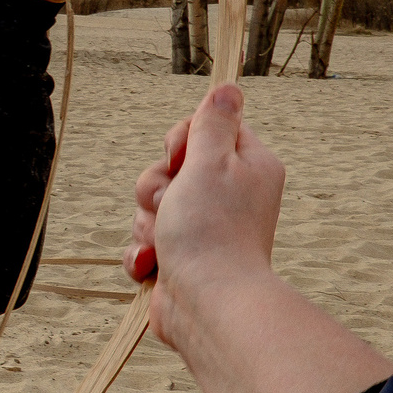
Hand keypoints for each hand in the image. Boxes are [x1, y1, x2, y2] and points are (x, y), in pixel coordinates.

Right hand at [123, 84, 286, 355]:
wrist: (207, 305)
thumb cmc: (211, 231)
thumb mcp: (209, 162)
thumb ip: (212, 123)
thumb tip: (227, 88)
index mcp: (248, 166)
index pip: (208, 129)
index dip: (182, 141)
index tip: (181, 158)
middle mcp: (230, 195)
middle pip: (171, 167)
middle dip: (155, 186)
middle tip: (168, 202)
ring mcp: (205, 229)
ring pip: (153, 204)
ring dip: (146, 222)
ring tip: (161, 242)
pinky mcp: (182, 258)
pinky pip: (147, 241)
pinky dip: (144, 253)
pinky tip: (153, 265)